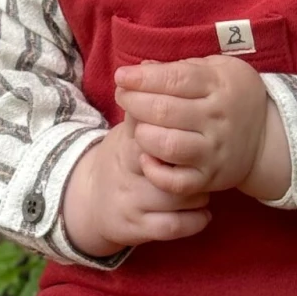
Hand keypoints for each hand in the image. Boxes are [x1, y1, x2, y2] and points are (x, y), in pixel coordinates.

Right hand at [60, 119, 211, 258]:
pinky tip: (205, 212)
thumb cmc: (121, 158)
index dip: (173, 129)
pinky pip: (172, 227)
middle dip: (188, 161)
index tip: (195, 126)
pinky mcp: (138, 229)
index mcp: (125, 146)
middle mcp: (126, 175)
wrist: (89, 201)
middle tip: (206, 157)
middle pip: (163, 166)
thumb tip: (148, 66)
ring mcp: (132, 204)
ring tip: (205, 183)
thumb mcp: (126, 131)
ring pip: (174, 198)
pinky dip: (194, 220)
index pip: (149, 132)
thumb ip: (141, 105)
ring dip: (198, 191)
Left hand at [115, 56, 290, 202]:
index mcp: (219, 86)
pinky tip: (146, 157)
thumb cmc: (232, 96)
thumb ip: (181, 68)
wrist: (267, 137)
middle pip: (165, 111)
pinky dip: (156, 172)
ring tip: (137, 127)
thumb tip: (143, 67)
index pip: (175, 79)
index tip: (121, 76)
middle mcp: (217, 119)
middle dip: (134, 102)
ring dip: (143, 135)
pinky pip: (177, 182)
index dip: (142, 78)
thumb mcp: (216, 70)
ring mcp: (213, 151)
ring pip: (168, 146)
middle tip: (122, 97)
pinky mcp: (209, 178)